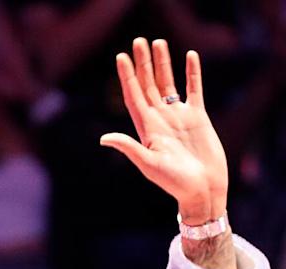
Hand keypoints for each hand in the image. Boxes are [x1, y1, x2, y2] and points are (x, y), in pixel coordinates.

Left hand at [100, 38, 226, 225]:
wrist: (202, 189)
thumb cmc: (174, 182)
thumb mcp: (148, 164)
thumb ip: (129, 147)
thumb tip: (103, 138)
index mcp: (146, 128)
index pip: (132, 96)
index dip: (126, 77)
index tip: (121, 56)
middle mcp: (159, 119)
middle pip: (148, 85)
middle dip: (143, 63)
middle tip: (138, 41)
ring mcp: (178, 116)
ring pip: (168, 83)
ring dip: (163, 63)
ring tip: (159, 42)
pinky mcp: (198, 116)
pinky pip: (193, 89)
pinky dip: (192, 73)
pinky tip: (189, 56)